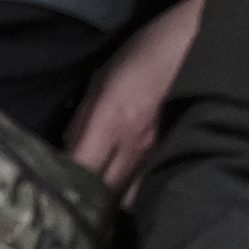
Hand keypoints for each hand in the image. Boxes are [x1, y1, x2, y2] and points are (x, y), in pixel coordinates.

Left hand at [63, 0, 205, 197]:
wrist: (195, 46)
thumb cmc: (144, 54)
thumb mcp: (100, 80)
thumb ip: (81, 120)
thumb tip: (66, 151)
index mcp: (110, 121)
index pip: (81, 169)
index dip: (65, 184)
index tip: (53, 188)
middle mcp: (133, 145)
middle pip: (104, 194)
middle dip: (86, 202)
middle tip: (72, 200)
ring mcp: (156, 154)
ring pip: (127, 200)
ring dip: (111, 202)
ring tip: (100, 200)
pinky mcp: (171, 156)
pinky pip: (148, 189)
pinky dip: (133, 195)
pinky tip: (126, 190)